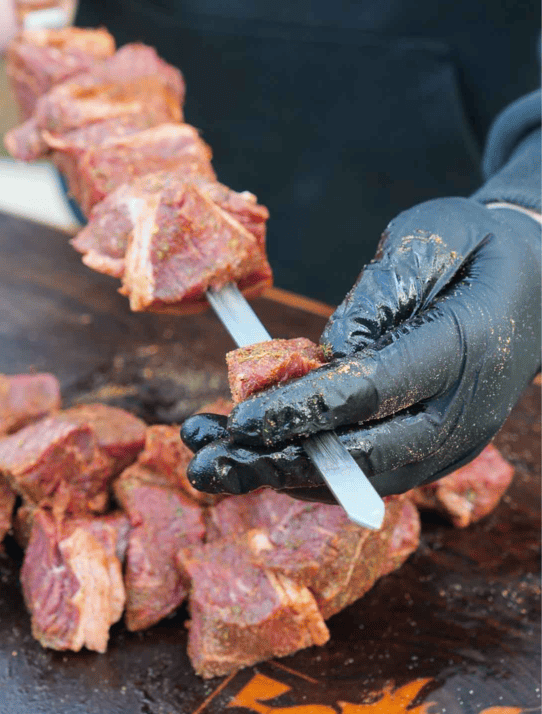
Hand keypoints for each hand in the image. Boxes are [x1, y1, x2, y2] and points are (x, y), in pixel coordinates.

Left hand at [183, 197, 541, 500]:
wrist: (536, 286)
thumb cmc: (474, 249)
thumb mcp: (432, 237)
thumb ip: (382, 289)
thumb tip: (328, 348)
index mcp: (464, 350)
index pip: (372, 392)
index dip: (301, 410)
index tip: (241, 419)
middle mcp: (461, 412)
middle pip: (361, 454)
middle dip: (276, 461)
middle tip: (205, 461)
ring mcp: (449, 442)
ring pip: (357, 475)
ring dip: (276, 473)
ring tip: (204, 463)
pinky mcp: (430, 452)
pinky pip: (364, 473)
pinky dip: (303, 471)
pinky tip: (245, 459)